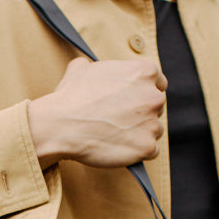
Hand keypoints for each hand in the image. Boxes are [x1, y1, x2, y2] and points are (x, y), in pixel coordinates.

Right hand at [28, 57, 167, 169]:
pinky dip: (137, 152)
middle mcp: (154, 96)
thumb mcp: (81, 68)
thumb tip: (90, 66)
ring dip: (140, 133)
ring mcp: (152, 123)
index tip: (131, 101)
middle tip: (118, 120)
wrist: (60, 126)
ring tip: (115, 135)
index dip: (143, 93)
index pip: (158, 83)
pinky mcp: (146, 147)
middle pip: (156, 107)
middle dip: (141, 113)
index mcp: (144, 72)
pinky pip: (151, 151)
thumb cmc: (69, 97)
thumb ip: (97, 66)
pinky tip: (119, 148)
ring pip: (154, 130)